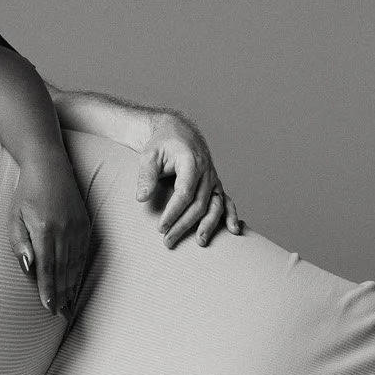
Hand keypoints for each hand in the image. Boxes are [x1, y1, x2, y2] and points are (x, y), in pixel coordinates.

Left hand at [10, 166, 94, 316]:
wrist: (50, 168)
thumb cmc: (26, 194)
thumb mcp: (14, 217)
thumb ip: (19, 243)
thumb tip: (29, 267)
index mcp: (44, 229)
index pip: (46, 268)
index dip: (47, 290)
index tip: (49, 309)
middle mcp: (64, 230)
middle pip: (62, 270)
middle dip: (61, 295)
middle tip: (60, 316)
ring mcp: (77, 228)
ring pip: (75, 265)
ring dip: (71, 287)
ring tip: (69, 306)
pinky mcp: (85, 225)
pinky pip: (83, 254)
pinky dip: (79, 272)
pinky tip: (75, 284)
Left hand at [134, 112, 242, 247]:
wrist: (178, 132)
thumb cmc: (162, 145)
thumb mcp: (149, 155)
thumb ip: (146, 176)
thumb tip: (141, 198)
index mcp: (191, 162)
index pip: (184, 193)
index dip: (174, 212)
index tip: (161, 227)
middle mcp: (206, 171)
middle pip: (199, 203)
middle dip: (184, 224)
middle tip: (168, 241)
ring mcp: (213, 179)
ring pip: (215, 205)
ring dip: (208, 225)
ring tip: (200, 242)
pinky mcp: (215, 184)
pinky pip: (226, 201)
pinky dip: (231, 215)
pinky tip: (233, 230)